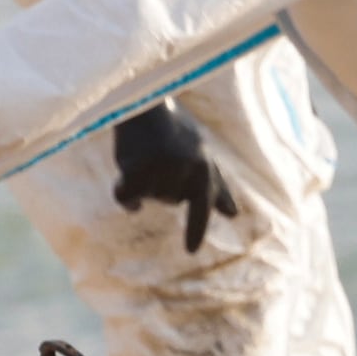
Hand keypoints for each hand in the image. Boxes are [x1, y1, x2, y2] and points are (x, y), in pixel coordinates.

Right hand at [110, 104, 231, 253]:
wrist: (143, 104)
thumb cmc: (173, 129)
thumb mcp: (200, 154)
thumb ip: (216, 185)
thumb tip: (232, 215)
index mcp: (204, 165)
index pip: (202, 205)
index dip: (195, 229)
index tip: (191, 251)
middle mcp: (187, 168)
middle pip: (170, 201)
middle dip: (161, 184)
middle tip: (157, 155)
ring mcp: (162, 168)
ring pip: (149, 198)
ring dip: (142, 183)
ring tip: (144, 154)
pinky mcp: (137, 168)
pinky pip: (127, 197)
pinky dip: (123, 193)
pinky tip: (123, 179)